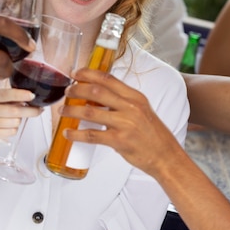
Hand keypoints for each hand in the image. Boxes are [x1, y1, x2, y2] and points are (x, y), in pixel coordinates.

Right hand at [0, 85, 42, 139]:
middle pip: (14, 111)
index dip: (20, 95)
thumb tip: (32, 98)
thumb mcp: (2, 98)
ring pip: (15, 122)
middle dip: (30, 111)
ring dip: (20, 120)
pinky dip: (15, 128)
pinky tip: (10, 125)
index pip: (7, 94)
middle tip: (40, 109)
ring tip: (15, 117)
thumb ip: (14, 97)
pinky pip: (12, 131)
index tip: (32, 96)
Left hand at [60, 68, 179, 174]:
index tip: (75, 73)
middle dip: (77, 89)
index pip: (108, 79)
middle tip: (67, 92)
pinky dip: (76, 134)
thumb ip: (123, 102)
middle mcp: (130, 107)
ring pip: (90, 111)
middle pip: (96, 91)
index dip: (88, 74)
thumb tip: (97, 96)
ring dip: (72, 110)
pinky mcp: (119, 141)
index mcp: (135, 97)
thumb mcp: (142, 111)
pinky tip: (68, 133)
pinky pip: (92, 135)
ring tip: (63, 111)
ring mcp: (125, 124)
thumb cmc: (153, 135)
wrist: (166, 156)